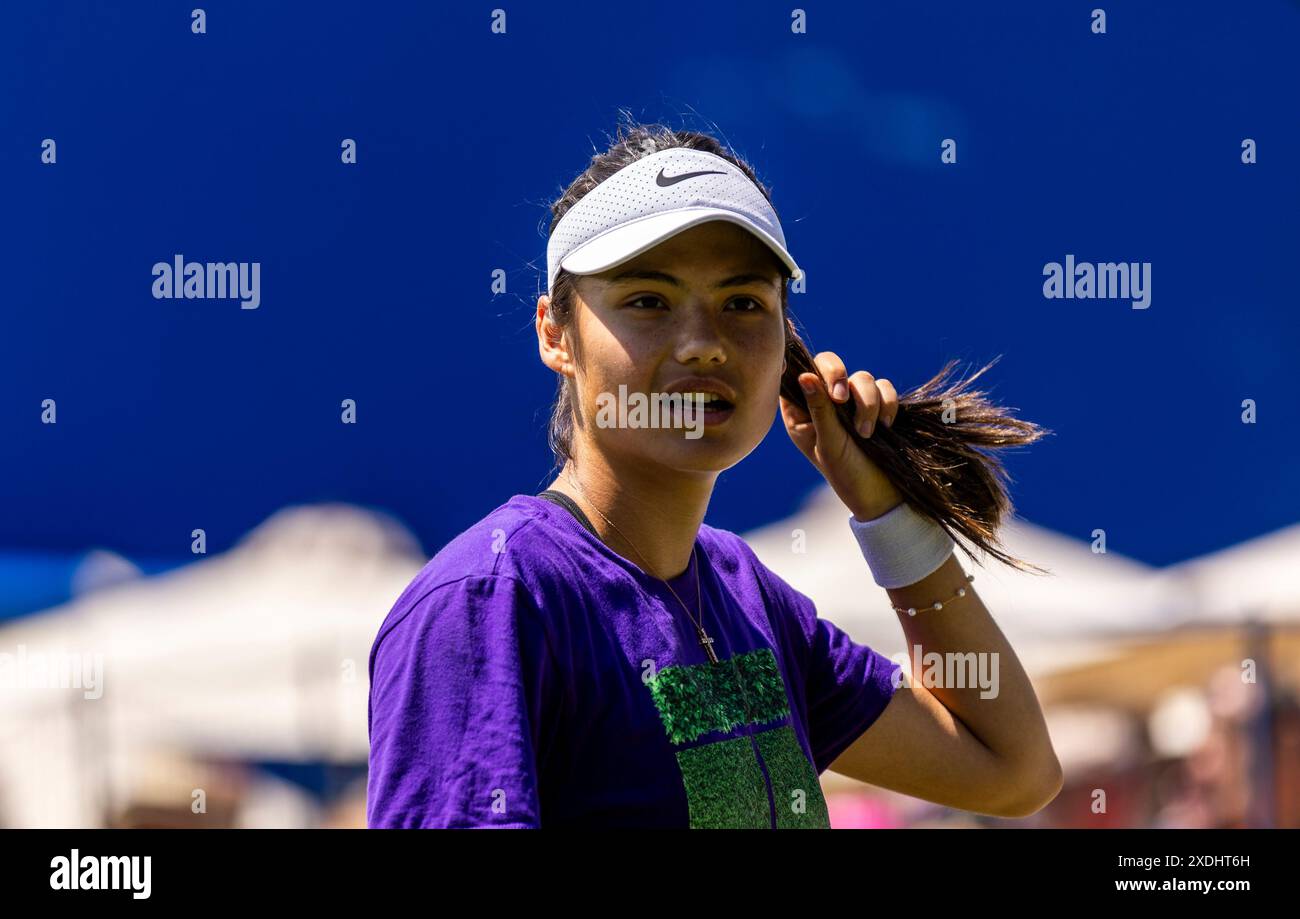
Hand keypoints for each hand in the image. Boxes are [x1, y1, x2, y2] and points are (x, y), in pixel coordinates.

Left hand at [780, 351, 904, 521]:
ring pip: (861, 377)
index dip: (803, 367)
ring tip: (866, 433)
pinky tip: (886, 427)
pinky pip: (884, 387)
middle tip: (841, 398)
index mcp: (800, 413)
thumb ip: (818, 407)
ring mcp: (853, 403)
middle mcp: (825, 403)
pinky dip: (887, 404)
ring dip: (867, 402)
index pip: (795, 374)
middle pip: (828, 364)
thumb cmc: (847, 474)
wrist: (883, 495)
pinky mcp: (879, 405)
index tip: (812, 380)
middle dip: (838, 376)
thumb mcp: (828, 442)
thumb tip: (804, 375)